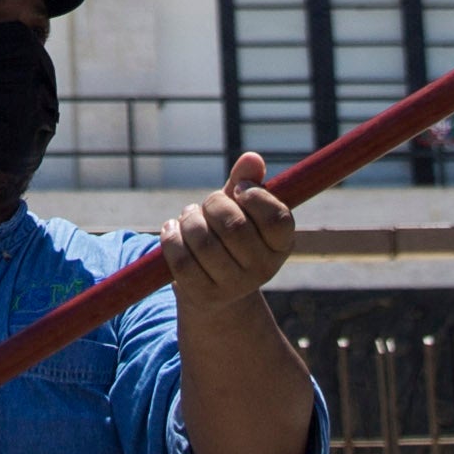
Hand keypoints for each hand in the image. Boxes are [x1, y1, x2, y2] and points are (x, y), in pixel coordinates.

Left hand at [162, 151, 298, 311]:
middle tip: (207, 203)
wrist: (213, 281)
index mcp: (282, 244)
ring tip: (188, 216)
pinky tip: (172, 229)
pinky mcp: (205, 295)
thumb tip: (251, 158)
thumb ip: (247, 181)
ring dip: (189, 219)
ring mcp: (235, 286)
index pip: (276, 219)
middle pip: (234, 227)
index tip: (239, 188)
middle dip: (213, 205)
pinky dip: (171, 238)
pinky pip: (182, 260)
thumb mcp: (241, 207)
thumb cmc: (230, 233)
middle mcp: (264, 269)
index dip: (255, 197)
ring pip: (204, 243)